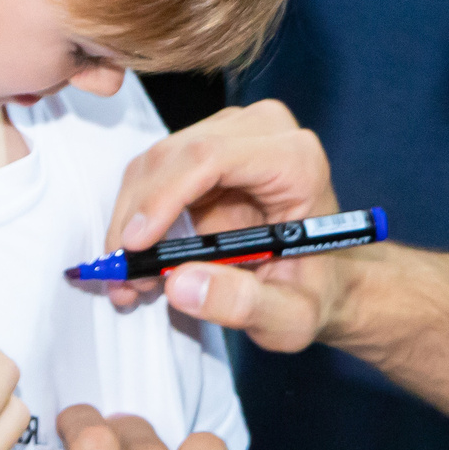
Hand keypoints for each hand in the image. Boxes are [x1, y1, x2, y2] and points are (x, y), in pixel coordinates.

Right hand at [98, 100, 353, 354]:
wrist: (325, 279)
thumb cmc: (314, 292)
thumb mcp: (289, 316)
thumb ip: (241, 304)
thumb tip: (180, 285)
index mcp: (296, 161)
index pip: (211, 157)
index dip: (163, 198)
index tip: (134, 247)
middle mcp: (263, 132)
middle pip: (174, 157)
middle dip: (138, 219)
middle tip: (123, 279)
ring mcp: (232, 134)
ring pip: (155, 165)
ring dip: (131, 222)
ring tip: (132, 281)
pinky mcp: (208, 148)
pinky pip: (156, 175)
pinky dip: (138, 219)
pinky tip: (140, 262)